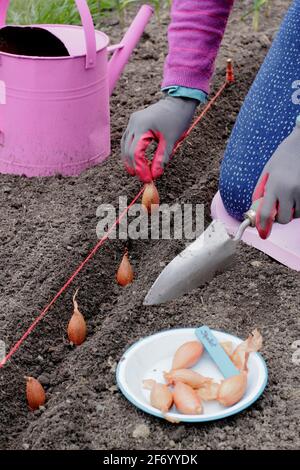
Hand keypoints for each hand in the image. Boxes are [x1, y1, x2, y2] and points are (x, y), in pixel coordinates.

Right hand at [121, 96, 196, 182]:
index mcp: (142, 126)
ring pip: (125, 145)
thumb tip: (155, 175)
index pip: (136, 153)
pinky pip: (128, 139)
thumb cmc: (177, 119)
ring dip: (129, 159)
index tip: (148, 179)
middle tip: (143, 178)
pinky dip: (130, 150)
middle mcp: (134, 122)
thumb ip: (161, 158)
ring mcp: (132, 121)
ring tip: (136, 172)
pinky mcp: (134, 121)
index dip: (140, 168)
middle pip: (127, 150)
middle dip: (134, 166)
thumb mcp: (171, 141)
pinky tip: (135, 160)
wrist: (178, 102)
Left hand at [252, 122, 299, 238]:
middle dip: (280, 217)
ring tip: (291, 195)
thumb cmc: (282, 157)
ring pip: (297, 215)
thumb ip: (260, 193)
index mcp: (274, 185)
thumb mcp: (267, 173)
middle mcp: (290, 190)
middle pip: (284, 219)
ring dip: (293, 210)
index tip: (262, 231)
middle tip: (279, 207)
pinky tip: (298, 194)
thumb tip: (256, 211)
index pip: (267, 214)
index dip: (263, 225)